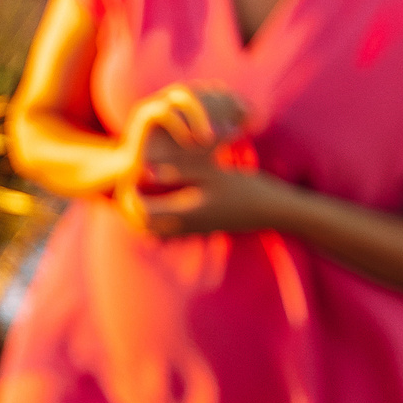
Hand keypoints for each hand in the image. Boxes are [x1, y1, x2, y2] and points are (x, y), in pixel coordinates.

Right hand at [117, 83, 244, 166]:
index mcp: (188, 104)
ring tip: (211, 138)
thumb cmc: (173, 161)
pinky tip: (190, 141)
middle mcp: (173, 99)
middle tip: (236, 126)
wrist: (139, 174)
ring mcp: (157, 104)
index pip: (214, 91)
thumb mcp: (203, 149)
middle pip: (201, 89)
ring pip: (182, 93)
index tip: (249, 116)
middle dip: (221, 105)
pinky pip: (162, 111)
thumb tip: (246, 121)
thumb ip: (222, 133)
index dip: (233, 100)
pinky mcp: (142, 117)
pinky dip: (179, 124)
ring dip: (200, 113)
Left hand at [125, 134, 300, 237]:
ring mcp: (193, 232)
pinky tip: (166, 196)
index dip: (130, 196)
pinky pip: (169, 230)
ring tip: (145, 190)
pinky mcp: (200, 230)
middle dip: (132, 207)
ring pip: (155, 231)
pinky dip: (160, 216)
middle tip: (132, 185)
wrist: (272, 212)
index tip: (131, 177)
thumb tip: (145, 170)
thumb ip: (178, 171)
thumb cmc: (245, 189)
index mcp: (185, 212)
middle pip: (144, 226)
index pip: (142, 212)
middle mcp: (185, 227)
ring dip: (145, 213)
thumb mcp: (212, 174)